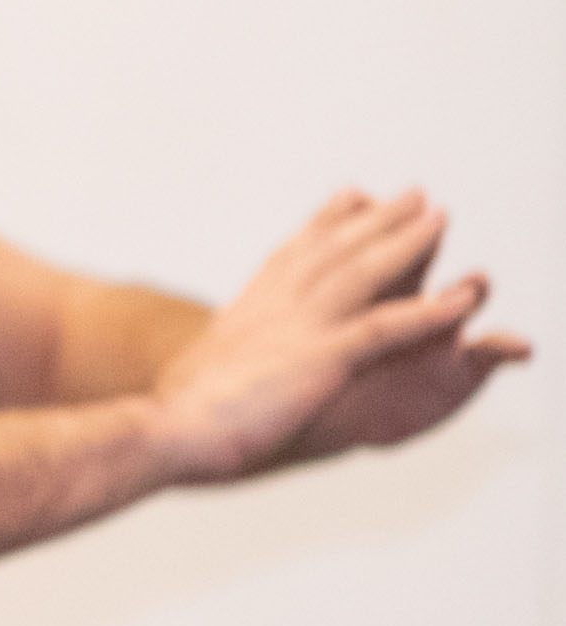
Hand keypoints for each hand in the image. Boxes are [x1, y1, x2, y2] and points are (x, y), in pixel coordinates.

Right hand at [148, 190, 511, 484]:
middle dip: (376, 219)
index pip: (291, 255)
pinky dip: (427, 312)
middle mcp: (273, 308)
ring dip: (406, 243)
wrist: (164, 431)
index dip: (325, 224)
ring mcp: (299, 330)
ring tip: (440, 218)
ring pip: (362, 273)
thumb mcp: (191, 377)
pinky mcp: (322, 359)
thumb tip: (196, 378)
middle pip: (333, 250)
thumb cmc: (170, 420)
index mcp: (244, 312)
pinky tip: (461, 301)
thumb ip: (214, 366)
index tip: (350, 196)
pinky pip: (385, 328)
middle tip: (412, 194)